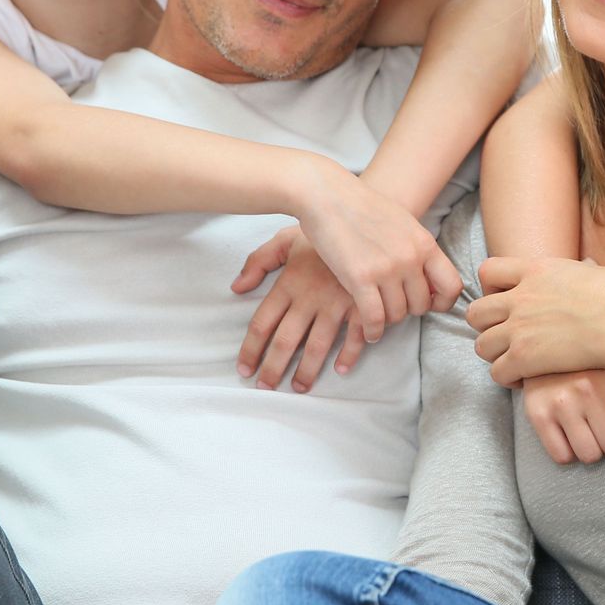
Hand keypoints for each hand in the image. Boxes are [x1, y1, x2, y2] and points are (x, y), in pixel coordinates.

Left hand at [234, 230, 370, 391]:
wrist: (368, 216)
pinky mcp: (363, 304)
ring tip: (299, 387)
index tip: (244, 369)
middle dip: (273, 368)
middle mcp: (309, 297)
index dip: (251, 350)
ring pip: (317, 346)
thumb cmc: (325, 229)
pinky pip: (355, 337)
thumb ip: (259, 261)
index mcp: (289, 283)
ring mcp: (336, 303)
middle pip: (285, 341)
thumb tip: (237, 287)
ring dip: (307, 371)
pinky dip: (349, 356)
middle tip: (265, 388)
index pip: (262, 323)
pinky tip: (340, 370)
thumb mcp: (287, 238)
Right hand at [270, 162, 460, 341]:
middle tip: (393, 306)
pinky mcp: (360, 278)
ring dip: (388, 320)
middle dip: (407, 310)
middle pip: (421, 305)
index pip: (452, 286)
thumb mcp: (402, 223)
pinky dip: (373, 330)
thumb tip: (428, 279)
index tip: (428, 304)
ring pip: (398, 314)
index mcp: (424, 243)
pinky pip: (375, 318)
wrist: (326, 195)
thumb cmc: (360, 208)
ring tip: (378, 315)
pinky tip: (369, 331)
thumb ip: (417, 249)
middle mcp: (410, 257)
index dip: (442, 302)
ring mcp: (386, 268)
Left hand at [467, 257, 604, 386]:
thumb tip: (589, 269)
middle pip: (475, 312)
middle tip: (508, 337)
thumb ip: (579, 273)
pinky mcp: (524, 357)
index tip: (508, 300)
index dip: (491, 288)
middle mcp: (521, 296)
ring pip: (481, 345)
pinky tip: (527, 379)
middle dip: (487, 326)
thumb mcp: (596, 272)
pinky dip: (508, 378)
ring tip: (517, 361)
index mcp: (536, 269)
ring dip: (496, 355)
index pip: (488, 271)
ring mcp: (519, 327)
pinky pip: (497, 373)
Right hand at [522, 369, 604, 472]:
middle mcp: (588, 389)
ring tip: (590, 432)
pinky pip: (562, 456)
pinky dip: (569, 453)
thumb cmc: (594, 366)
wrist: (546, 344)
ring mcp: (561, 401)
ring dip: (594, 450)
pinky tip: (570, 434)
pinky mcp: (537, 413)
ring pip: (590, 455)